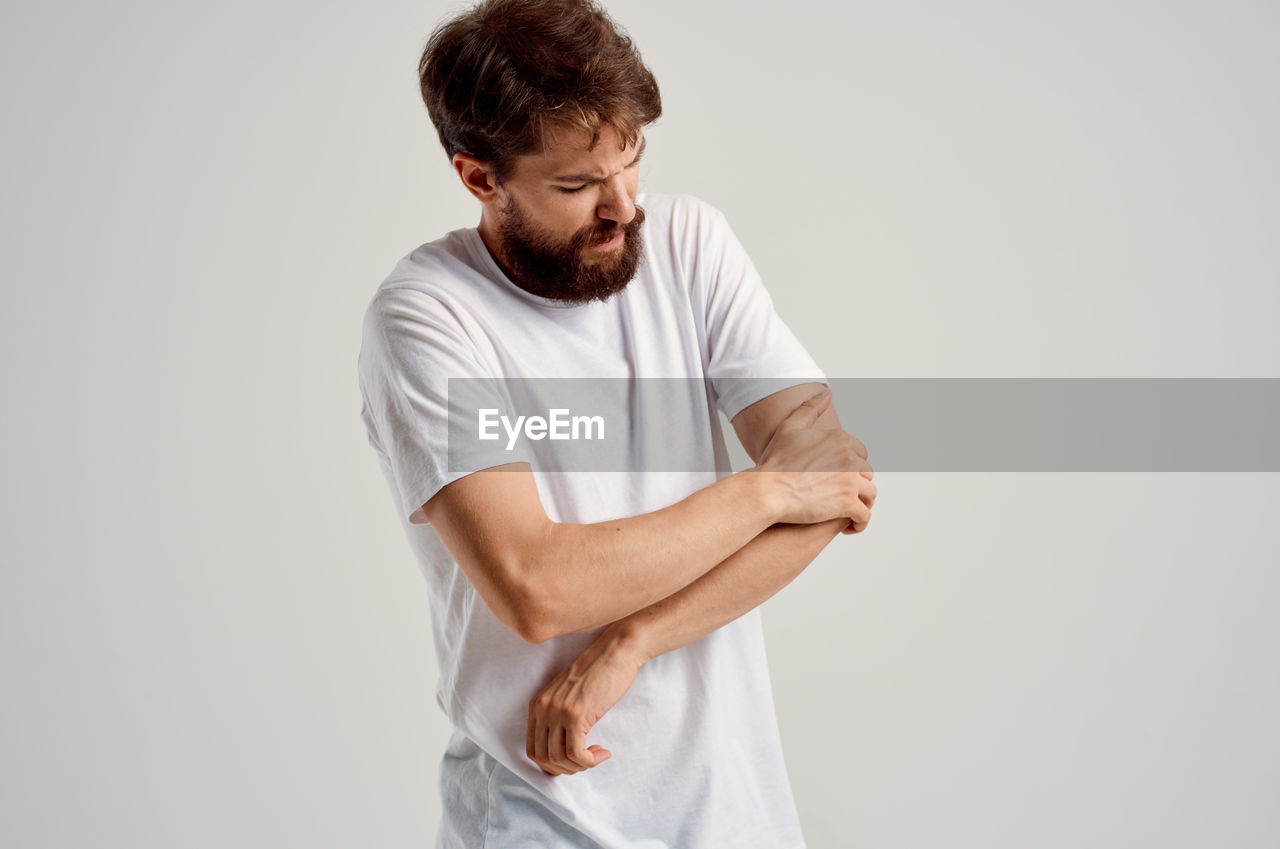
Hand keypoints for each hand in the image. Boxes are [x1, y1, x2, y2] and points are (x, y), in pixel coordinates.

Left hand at [526, 626, 644, 775]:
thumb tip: (562, 754)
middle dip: (566, 769)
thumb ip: (559, 718)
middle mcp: (542, 709)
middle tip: (586, 762)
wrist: (614, 653)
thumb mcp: (568, 696)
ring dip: (580, 765)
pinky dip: (590, 761)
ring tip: (597, 755)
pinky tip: (603, 752)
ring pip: (560, 759)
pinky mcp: (575, 715)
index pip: (533, 750)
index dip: (553, 764)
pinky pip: (577, 754)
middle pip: (543, 758)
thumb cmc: (597, 674)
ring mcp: (557, 712)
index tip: (572, 761)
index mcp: (537, 704)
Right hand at [754, 388, 875, 530]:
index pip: (860, 453)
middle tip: (843, 497)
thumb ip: (810, 408)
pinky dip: (859, 523)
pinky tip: (848, 527)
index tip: (840, 478)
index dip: (852, 467)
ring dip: (862, 504)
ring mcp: (850, 481)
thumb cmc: (775, 461)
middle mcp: (850, 458)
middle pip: (867, 473)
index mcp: (840, 439)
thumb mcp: (790, 427)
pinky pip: (864, 515)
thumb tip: (826, 392)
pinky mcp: (848, 504)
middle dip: (858, 485)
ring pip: (869, 494)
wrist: (767, 491)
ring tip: (849, 514)